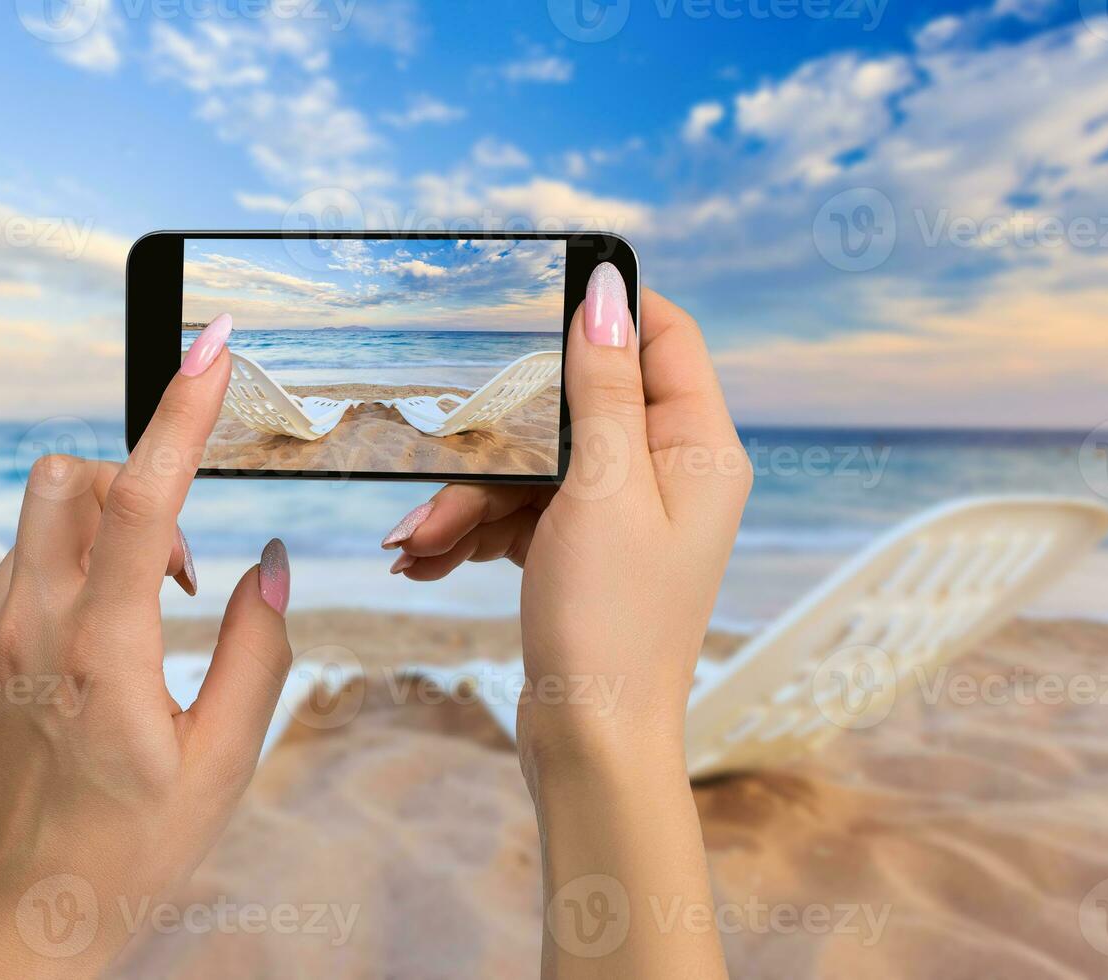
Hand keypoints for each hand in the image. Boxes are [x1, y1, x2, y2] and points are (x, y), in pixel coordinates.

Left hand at [0, 313, 293, 977]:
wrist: (18, 917)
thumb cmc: (132, 849)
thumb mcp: (225, 762)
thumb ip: (259, 650)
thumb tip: (266, 562)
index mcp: (103, 654)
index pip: (147, 498)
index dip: (183, 409)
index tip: (213, 343)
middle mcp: (22, 631)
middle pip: (65, 478)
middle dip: (128, 486)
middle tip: (175, 570)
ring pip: (35, 530)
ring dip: (96, 548)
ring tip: (128, 636)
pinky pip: (6, 582)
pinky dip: (55, 592)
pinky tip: (74, 673)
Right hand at [380, 266, 746, 976]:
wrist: (591, 741)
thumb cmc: (610, 620)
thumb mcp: (602, 490)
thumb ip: (604, 389)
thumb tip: (609, 294)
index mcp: (697, 448)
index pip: (665, 339)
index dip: (606, 310)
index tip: (532, 295)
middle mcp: (667, 473)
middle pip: (577, 408)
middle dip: (499, 439)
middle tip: (437, 455)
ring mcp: (622, 514)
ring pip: (535, 466)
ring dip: (468, 500)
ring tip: (411, 544)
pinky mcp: (581, 549)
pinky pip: (522, 513)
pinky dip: (474, 531)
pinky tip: (422, 560)